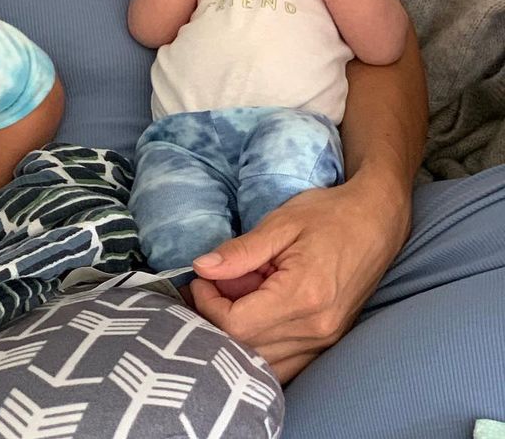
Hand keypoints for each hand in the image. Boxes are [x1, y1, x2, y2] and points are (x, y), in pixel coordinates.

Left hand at [188, 177, 407, 382]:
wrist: (377, 221)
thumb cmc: (328, 215)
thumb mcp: (280, 223)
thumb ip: (240, 251)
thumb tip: (202, 268)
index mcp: (302, 296)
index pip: (236, 324)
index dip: (207, 303)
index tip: (203, 277)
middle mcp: (316, 328)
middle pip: (246, 347)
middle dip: (218, 318)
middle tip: (214, 285)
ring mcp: (325, 340)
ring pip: (265, 362)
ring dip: (238, 335)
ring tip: (234, 297)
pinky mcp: (329, 342)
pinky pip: (286, 363)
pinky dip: (261, 346)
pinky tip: (253, 314)